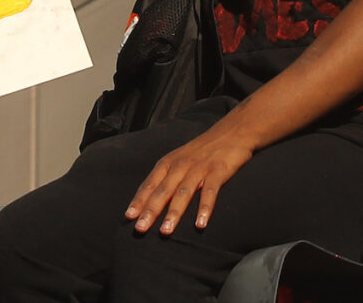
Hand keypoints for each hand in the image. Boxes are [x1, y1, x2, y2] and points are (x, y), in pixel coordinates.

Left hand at [125, 127, 255, 234]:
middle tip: (140, 228)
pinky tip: (200, 224)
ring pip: (183, 192)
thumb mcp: (180, 159)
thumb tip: (151, 203)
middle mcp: (181, 165)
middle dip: (150, 210)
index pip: (150, 184)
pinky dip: (204, 208)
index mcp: (169, 162)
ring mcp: (200, 168)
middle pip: (163, 190)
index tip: (128, 217)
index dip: (139, 200)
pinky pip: (210, 191)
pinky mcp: (218, 171)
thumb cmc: (203, 150)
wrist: (233, 131)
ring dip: (173, 213)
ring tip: (165, 231)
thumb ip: (168, 179)